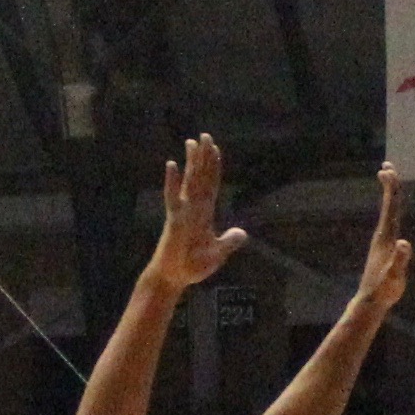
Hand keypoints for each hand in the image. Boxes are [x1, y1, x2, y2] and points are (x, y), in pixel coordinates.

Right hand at [145, 133, 246, 291]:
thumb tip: (242, 233)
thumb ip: (229, 242)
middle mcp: (193, 208)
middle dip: (203, 157)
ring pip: (189, 181)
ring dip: (191, 162)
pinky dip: (172, 181)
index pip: (211, 185)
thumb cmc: (192, 266)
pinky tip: (172, 165)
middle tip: (205, 135)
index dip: (214, 167)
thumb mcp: (217, 254)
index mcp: (204, 214)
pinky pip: (173, 197)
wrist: (174, 279)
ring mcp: (183, 212)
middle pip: (200, 177)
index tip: (214, 149)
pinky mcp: (174, 220)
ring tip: (191, 142)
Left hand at [350, 162, 412, 316]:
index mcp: (386, 237)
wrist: (370, 301)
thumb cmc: (384, 290)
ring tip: (388, 180)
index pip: (390, 208)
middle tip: (387, 166)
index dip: (391, 189)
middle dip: (389, 185)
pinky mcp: (383, 248)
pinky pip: (389, 222)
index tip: (388, 171)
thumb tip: (405, 243)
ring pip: (387, 212)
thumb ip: (400, 260)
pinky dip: (391, 211)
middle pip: (387, 206)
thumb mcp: (394, 276)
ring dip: (389, 196)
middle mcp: (382, 235)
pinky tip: (392, 211)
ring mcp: (382, 241)